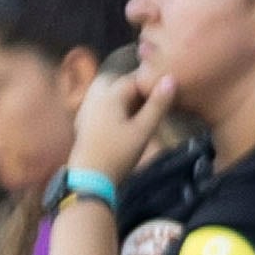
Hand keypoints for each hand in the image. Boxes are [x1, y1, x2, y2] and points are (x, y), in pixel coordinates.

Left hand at [70, 61, 176, 184]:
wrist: (91, 175)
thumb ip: (157, 105)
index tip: (166, 92)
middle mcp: (95, 96)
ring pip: (105, 90)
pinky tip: (122, 119)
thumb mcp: (144, 130)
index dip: (150, 84)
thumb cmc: (119, 153)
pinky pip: (99, 101)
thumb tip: (170, 80)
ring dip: (121, 94)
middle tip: (150, 99)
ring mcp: (87, 107)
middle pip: (115, 80)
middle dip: (133, 86)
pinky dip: (112, 103)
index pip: (133, 79)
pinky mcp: (84, 119)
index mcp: (110, 95)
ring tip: (138, 109)